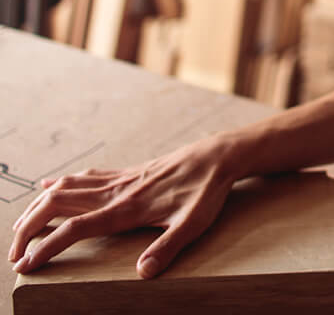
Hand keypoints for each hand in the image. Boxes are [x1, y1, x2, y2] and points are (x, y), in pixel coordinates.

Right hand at [8, 135, 236, 278]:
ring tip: (19, 228)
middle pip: (57, 203)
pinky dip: (60, 183)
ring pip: (66, 187)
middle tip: (13, 254)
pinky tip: (48, 186)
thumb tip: (143, 273)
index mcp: (127, 209)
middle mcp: (117, 191)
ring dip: (38, 206)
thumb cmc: (207, 191)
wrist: (217, 155)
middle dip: (28, 227)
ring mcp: (120, 179)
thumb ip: (168, 248)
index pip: (74, 228)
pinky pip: (86, 176)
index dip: (45, 247)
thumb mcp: (193, 224)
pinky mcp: (127, 172)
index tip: (24, 265)